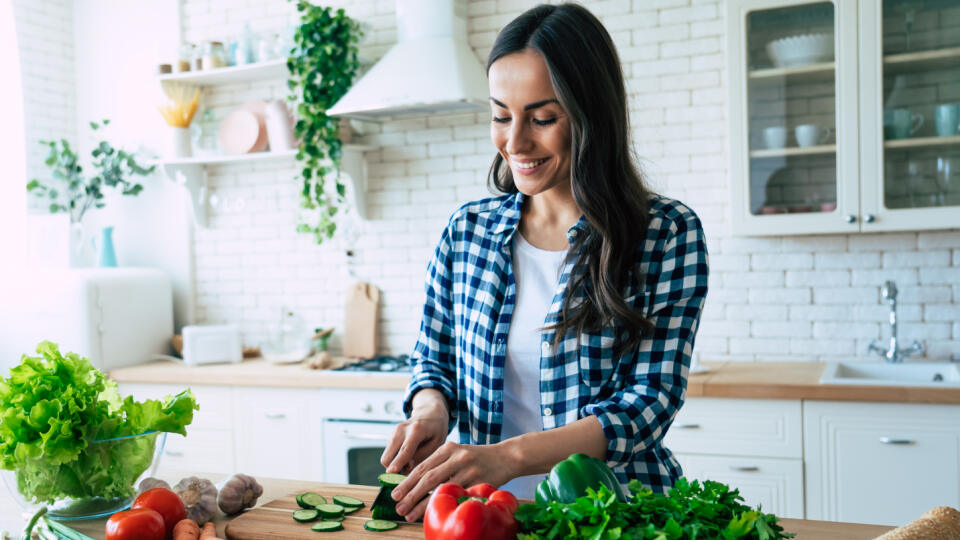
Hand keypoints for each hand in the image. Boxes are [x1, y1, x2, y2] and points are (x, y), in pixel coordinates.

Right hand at [380, 392, 448, 474]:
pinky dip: (396, 459)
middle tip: (407, 474)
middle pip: (388, 456)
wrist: (429, 413)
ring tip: (411, 462)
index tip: (391, 473)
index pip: (405, 450)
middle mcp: (401, 430)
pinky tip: (408, 455)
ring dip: (395, 464)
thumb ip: (423, 457)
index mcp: (416, 430)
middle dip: (393, 469)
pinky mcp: (390, 436)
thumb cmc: (435, 430)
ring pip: (386, 457)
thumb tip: (406, 470)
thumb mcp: (437, 443)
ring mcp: (393, 432)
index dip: (397, 463)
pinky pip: (389, 454)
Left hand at [390, 441, 518, 521]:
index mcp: (448, 447)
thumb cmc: (479, 459)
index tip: (395, 494)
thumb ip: (440, 464)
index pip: (422, 466)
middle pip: (427, 477)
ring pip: (440, 487)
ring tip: (409, 513)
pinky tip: (435, 511)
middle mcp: (456, 456)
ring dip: (422, 503)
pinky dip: (444, 504)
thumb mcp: (458, 453)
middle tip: (398, 506)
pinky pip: (457, 494)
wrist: (507, 456)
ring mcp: (467, 468)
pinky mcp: (478, 480)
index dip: (407, 481)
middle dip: (410, 493)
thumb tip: (416, 484)